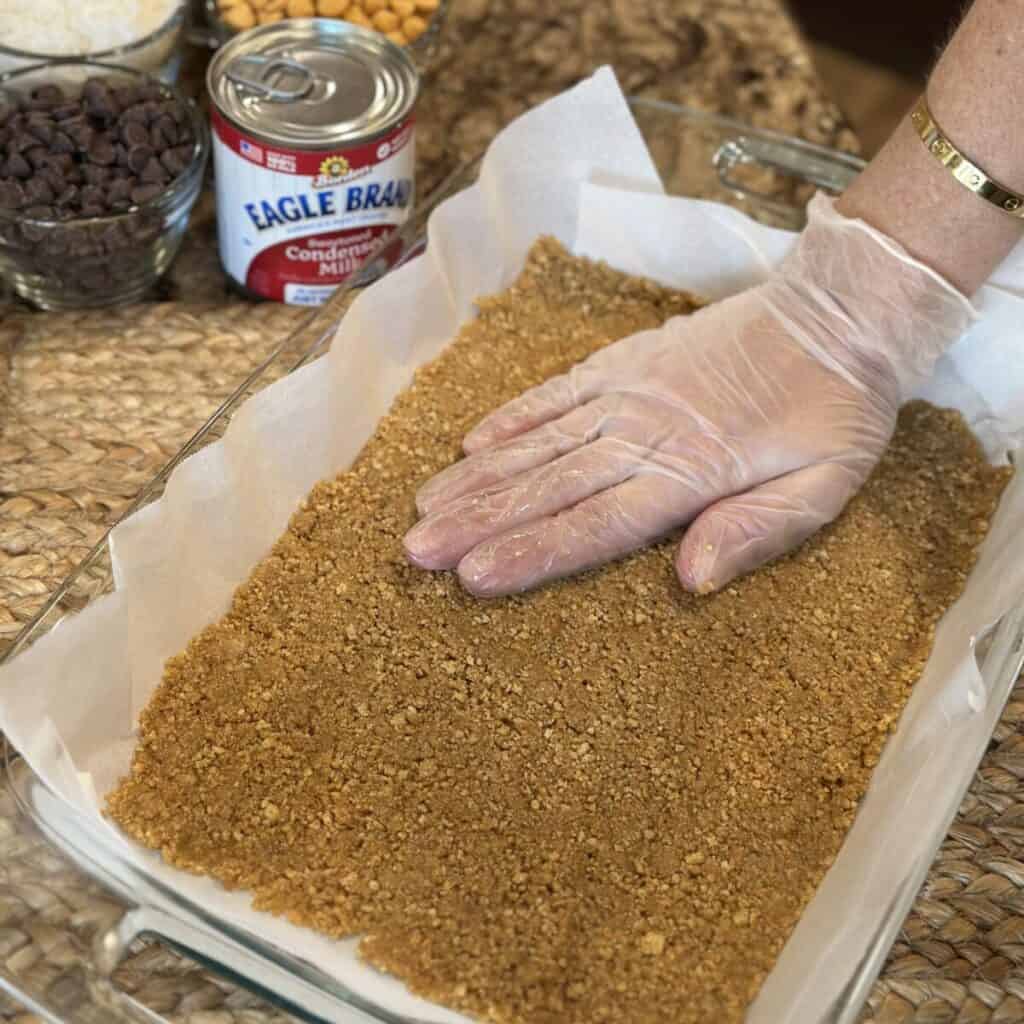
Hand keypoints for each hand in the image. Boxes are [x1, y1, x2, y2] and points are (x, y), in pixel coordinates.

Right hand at [404, 194, 974, 597]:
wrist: (839, 313)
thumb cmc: (837, 413)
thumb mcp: (823, 487)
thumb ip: (756, 531)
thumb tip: (692, 580)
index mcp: (688, 473)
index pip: (595, 523)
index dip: (531, 552)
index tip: (472, 576)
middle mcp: (642, 433)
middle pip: (548, 485)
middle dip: (478, 521)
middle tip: (415, 550)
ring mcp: (627, 392)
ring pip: (539, 441)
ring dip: (479, 477)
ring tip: (424, 507)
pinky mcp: (626, 361)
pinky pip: (558, 391)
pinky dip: (513, 416)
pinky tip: (472, 440)